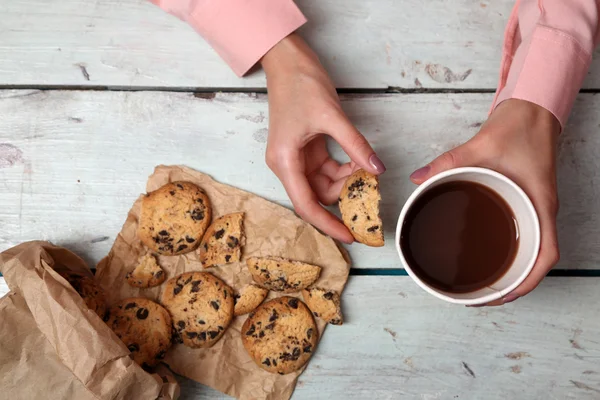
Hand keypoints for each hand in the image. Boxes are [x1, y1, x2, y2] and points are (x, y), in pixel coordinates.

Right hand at [261, 34, 385, 243]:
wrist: (288, 62)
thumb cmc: (300, 84)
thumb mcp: (332, 116)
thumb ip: (355, 145)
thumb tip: (377, 170)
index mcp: (284, 161)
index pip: (306, 205)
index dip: (328, 224)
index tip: (350, 236)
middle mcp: (287, 164)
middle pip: (316, 196)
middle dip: (344, 197)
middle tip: (371, 194)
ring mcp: (296, 158)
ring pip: (324, 184)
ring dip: (346, 182)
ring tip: (367, 171)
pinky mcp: (306, 150)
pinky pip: (326, 170)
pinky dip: (344, 169)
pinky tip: (359, 161)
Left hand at [410, 99, 560, 304]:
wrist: (533, 110)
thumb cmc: (518, 128)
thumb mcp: (480, 146)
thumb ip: (447, 162)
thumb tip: (417, 179)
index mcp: (539, 202)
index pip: (547, 253)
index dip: (528, 280)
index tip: (505, 294)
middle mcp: (541, 209)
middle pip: (538, 259)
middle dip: (515, 282)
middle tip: (484, 295)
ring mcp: (536, 206)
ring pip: (532, 248)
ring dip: (513, 268)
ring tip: (484, 282)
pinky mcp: (527, 199)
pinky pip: (526, 231)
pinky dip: (511, 247)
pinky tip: (489, 250)